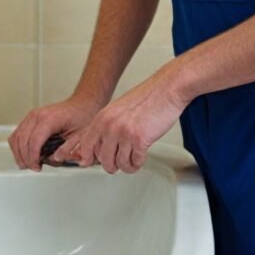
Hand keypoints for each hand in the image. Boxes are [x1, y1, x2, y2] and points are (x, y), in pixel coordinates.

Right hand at [8, 95, 104, 170]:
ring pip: (16, 138)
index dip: (33, 157)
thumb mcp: (81, 136)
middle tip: (34, 168)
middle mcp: (37, 115)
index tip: (37, 168)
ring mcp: (32, 116)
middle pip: (22, 140)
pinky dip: (18, 147)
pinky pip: (17, 134)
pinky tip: (26, 155)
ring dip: (19, 154)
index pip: (34, 141)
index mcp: (50, 119)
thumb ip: (67, 149)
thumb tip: (54, 160)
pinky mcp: (29, 119)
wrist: (82, 104)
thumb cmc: (82, 118)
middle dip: (26, 158)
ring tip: (29, 164)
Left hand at [59, 70, 188, 173]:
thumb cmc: (148, 97)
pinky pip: (134, 163)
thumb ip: (108, 125)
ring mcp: (124, 133)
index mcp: (103, 117)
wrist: (167, 89)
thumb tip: (101, 146)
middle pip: (103, 160)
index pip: (86, 146)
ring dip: (127, 165)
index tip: (91, 163)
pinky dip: (138, 163)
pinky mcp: (140, 139)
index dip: (88, 157)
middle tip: (119, 162)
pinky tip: (141, 157)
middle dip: (112, 165)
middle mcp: (110, 126)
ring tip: (132, 160)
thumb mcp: (119, 108)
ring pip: (119, 164)